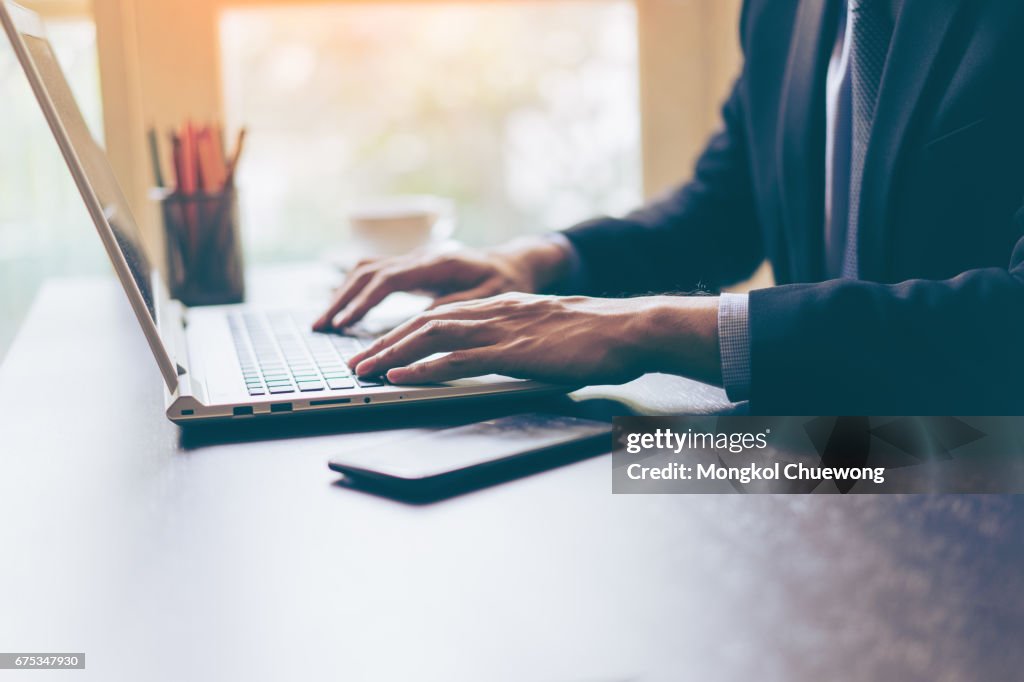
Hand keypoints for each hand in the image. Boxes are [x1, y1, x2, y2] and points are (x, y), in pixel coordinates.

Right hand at [314, 237, 572, 330]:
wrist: (512, 263)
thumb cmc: (505, 282)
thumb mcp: (490, 297)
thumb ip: (456, 306)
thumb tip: (422, 321)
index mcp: (437, 263)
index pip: (388, 279)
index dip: (363, 302)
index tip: (344, 324)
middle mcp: (420, 257)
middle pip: (367, 272)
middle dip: (341, 300)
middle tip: (319, 328)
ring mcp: (413, 260)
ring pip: (365, 270)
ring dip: (342, 295)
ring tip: (323, 323)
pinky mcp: (410, 268)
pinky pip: (373, 274)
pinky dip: (353, 290)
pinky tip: (341, 310)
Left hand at [346, 293, 722, 386]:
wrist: (632, 328)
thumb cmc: (603, 336)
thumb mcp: (554, 333)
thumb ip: (527, 340)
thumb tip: (517, 356)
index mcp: (504, 307)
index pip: (442, 316)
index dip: (406, 333)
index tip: (381, 349)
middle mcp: (495, 312)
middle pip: (425, 323)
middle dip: (384, 343)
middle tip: (356, 362)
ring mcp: (502, 330)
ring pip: (430, 336)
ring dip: (391, 354)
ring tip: (364, 371)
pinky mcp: (512, 351)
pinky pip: (456, 359)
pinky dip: (421, 368)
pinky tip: (399, 377)